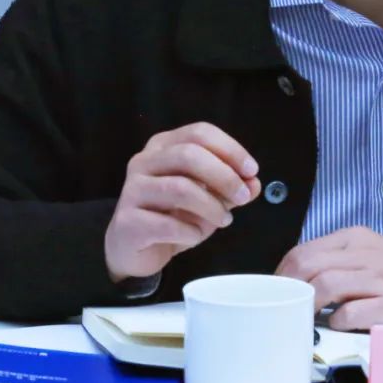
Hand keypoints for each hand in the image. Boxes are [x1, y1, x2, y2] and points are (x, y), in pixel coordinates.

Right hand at [105, 123, 260, 282]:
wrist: (134, 249)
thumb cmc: (173, 215)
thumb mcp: (208, 199)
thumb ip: (231, 189)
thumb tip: (254, 184)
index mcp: (164, 146)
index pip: (200, 133)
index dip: (230, 149)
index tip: (251, 171)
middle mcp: (144, 161)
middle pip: (189, 155)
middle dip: (224, 176)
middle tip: (244, 197)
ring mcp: (132, 190)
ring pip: (180, 188)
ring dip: (211, 206)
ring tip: (224, 220)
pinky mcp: (127, 221)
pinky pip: (168, 224)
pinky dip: (191, 231)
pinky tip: (195, 236)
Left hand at [275, 225, 382, 329]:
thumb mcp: (370, 253)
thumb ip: (337, 260)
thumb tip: (297, 280)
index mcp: (356, 239)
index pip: (303, 250)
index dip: (282, 273)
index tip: (277, 291)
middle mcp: (365, 254)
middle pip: (308, 265)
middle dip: (288, 288)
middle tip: (284, 307)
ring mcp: (379, 279)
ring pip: (326, 285)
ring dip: (309, 304)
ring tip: (306, 317)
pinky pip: (350, 313)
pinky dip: (335, 321)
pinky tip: (336, 325)